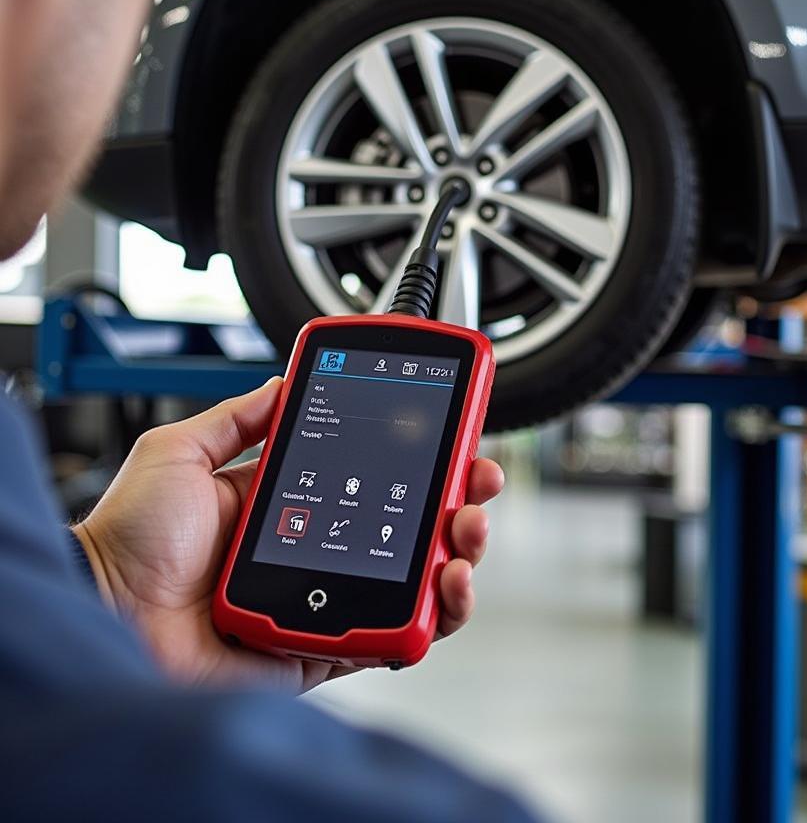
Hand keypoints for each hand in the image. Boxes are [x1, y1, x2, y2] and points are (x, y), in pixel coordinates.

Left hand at [73, 378, 502, 691]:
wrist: (105, 613)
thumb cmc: (128, 540)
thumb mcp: (180, 452)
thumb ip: (236, 417)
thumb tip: (284, 383)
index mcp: (291, 504)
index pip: (373, 477)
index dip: (419, 458)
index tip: (452, 434)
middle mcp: (317, 550)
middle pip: (408, 526)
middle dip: (458, 500)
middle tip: (477, 480)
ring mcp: (326, 599)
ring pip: (414, 579)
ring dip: (458, 553)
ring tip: (466, 532)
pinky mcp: (327, 649)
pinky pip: (393, 635)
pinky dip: (432, 616)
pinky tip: (446, 586)